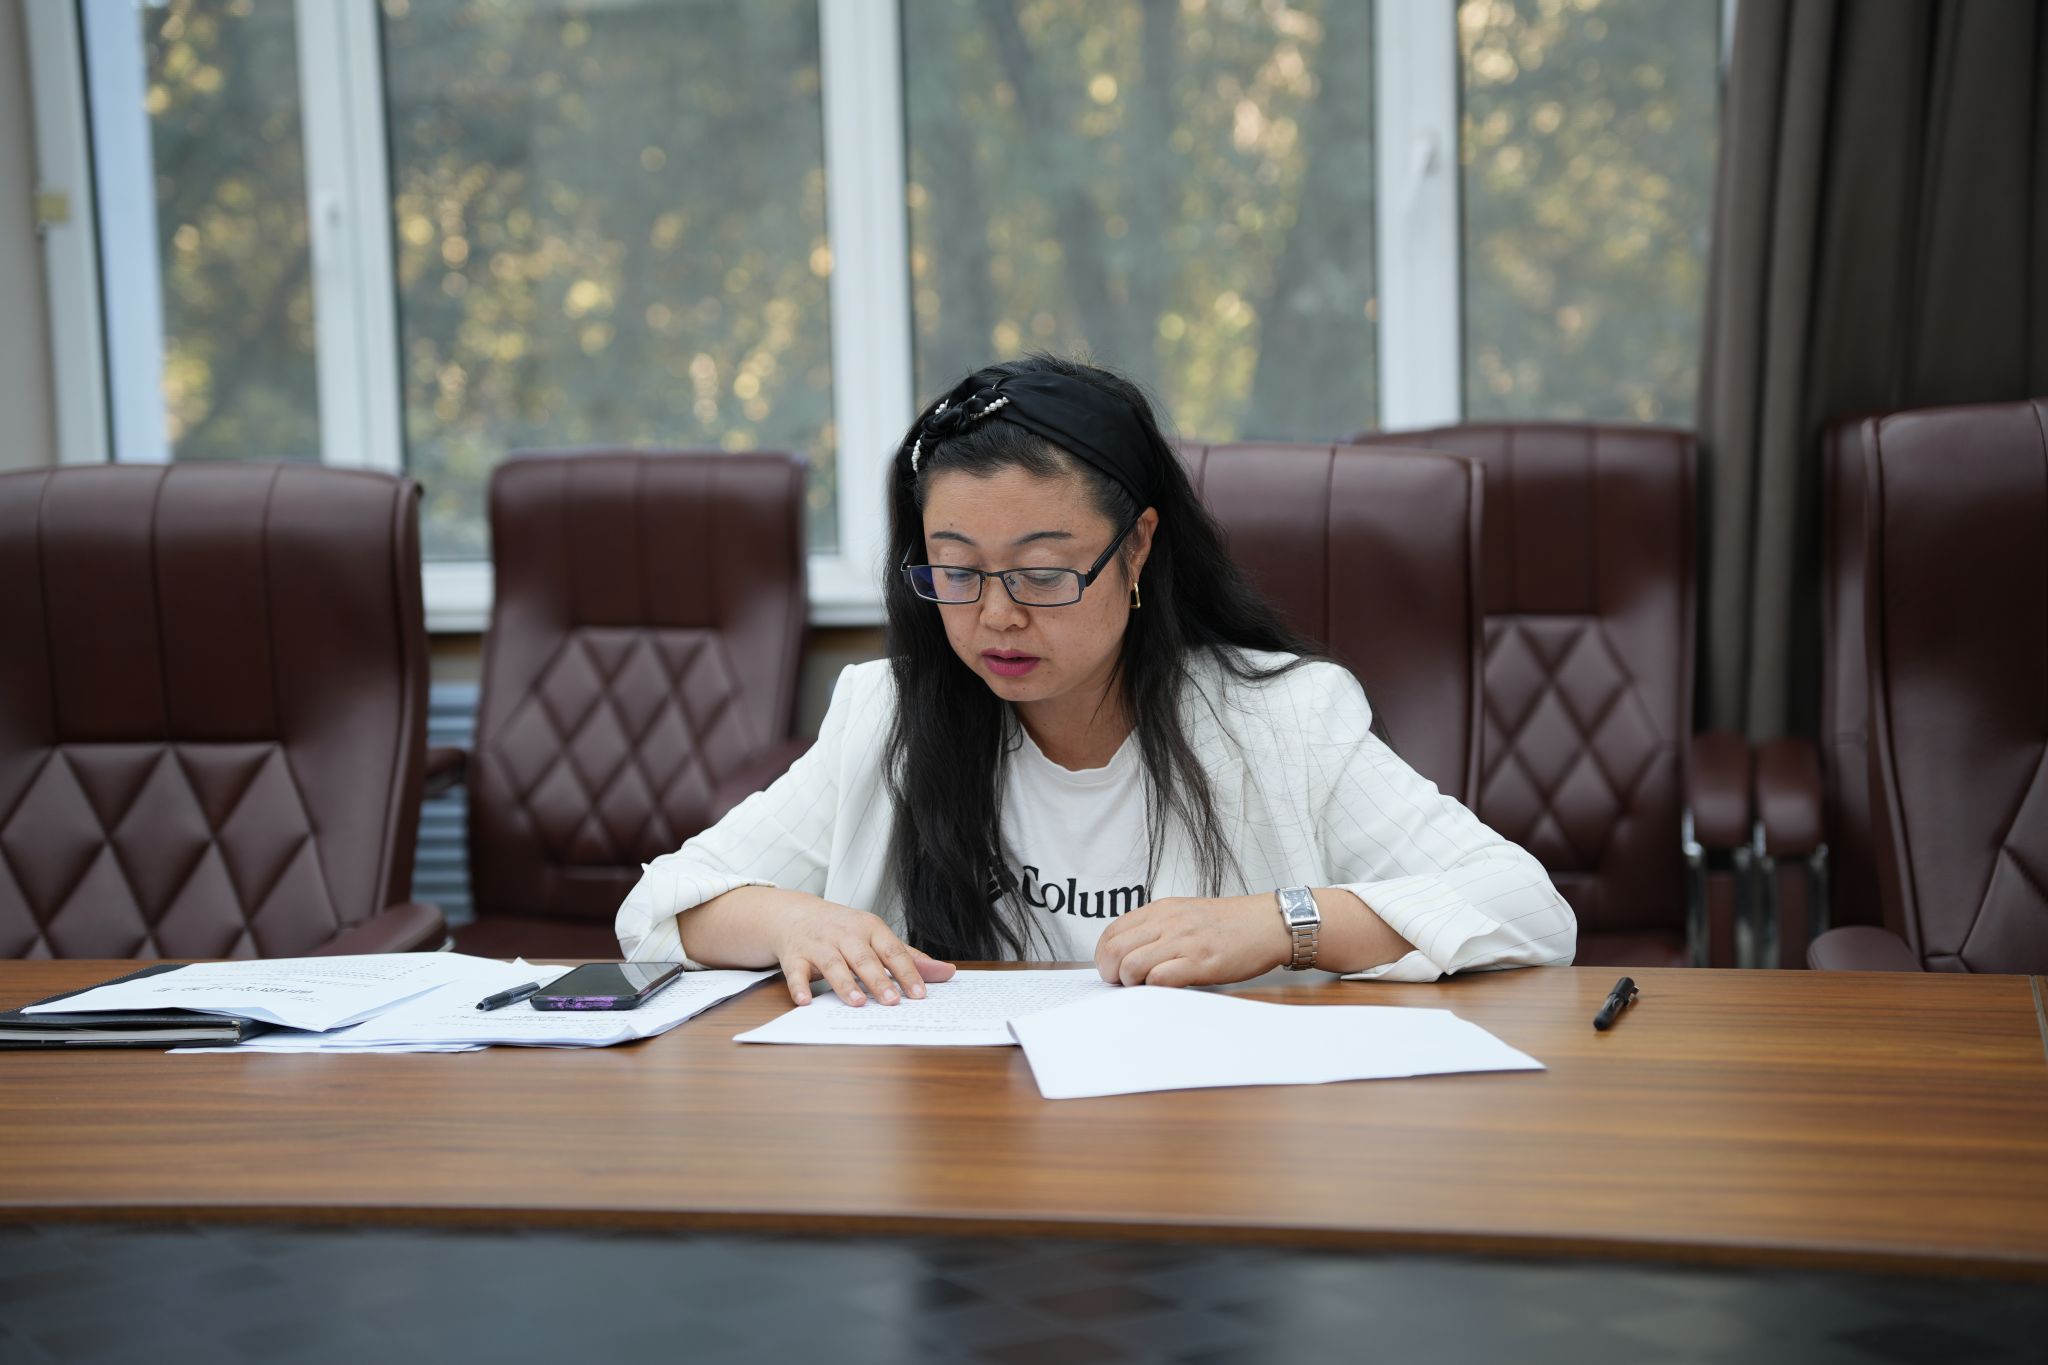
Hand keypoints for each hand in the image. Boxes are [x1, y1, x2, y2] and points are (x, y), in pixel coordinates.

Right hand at [772, 899, 955, 1006]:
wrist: (795, 913)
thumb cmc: (843, 929)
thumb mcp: (877, 937)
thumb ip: (909, 957)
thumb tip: (947, 972)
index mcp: (870, 929)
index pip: (892, 951)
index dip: (907, 972)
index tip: (920, 994)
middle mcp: (845, 935)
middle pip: (864, 958)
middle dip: (879, 979)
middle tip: (893, 1002)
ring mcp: (819, 945)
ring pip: (833, 964)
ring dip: (844, 983)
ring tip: (857, 1003)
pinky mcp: (795, 956)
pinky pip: (796, 972)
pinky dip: (799, 986)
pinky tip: (805, 1001)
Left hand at [1093, 893, 1290, 986]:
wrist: (1266, 923)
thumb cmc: (1227, 925)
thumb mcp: (1184, 914)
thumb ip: (1156, 930)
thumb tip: (1126, 957)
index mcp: (1160, 909)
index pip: (1111, 933)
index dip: (1103, 957)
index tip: (1112, 970)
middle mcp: (1167, 921)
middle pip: (1113, 951)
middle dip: (1110, 974)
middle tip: (1123, 984)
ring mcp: (1183, 941)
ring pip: (1131, 966)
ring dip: (1131, 984)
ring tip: (1146, 987)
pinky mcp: (1200, 961)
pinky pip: (1160, 978)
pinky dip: (1155, 989)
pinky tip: (1168, 988)